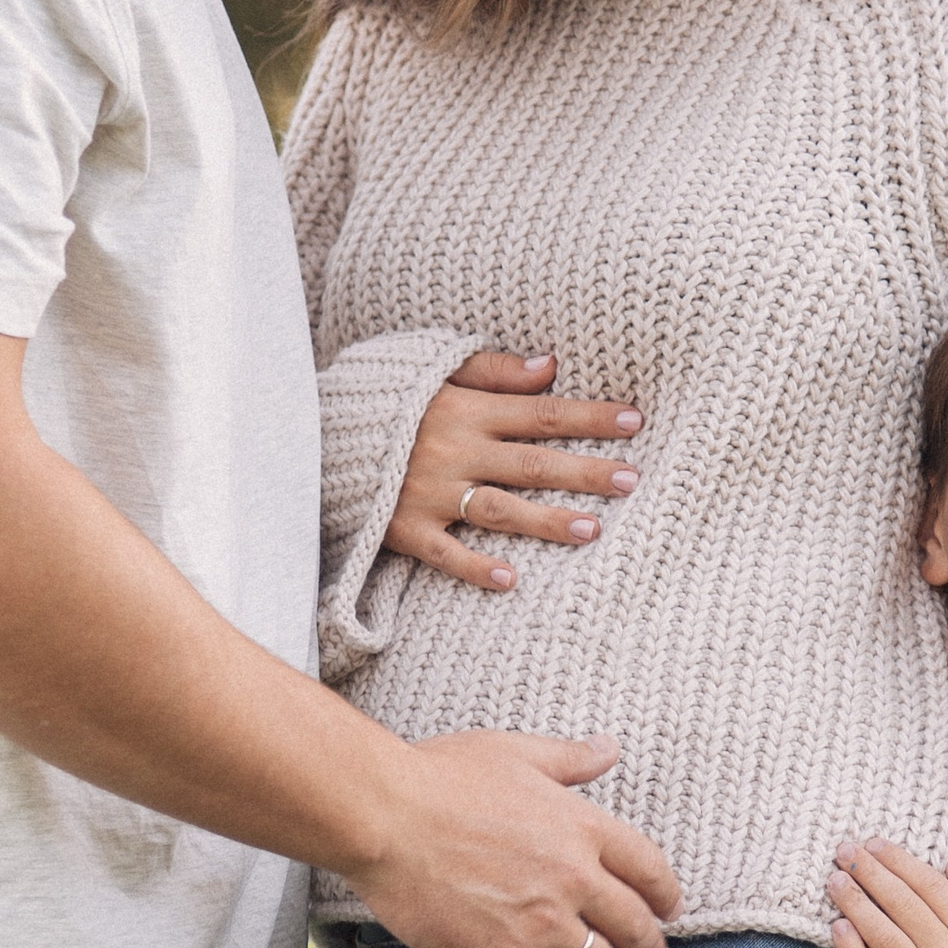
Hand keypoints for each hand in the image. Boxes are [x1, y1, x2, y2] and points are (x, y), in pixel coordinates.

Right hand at [342, 729, 682, 947]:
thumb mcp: (514, 752)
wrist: (384, 816)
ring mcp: (540, 923)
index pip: (648, 869)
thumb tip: (609, 748)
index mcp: (582, 825)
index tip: (669, 911)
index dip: (666, 896)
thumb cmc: (441, 776)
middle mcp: (573, 877)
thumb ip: (568, 758)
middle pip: (634, 926)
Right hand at [385, 352, 643, 590]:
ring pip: (498, 509)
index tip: (636, 421)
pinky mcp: (403, 527)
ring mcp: (430, 493)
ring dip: (545, 520)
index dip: (590, 417)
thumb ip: (493, 370)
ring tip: (591, 530)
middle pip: (532, 462)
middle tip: (631, 481)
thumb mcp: (433, 367)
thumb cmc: (382, 396)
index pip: (542, 412)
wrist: (310, 429)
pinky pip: (443, 552)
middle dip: (584, 471)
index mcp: (466, 408)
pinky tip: (510, 580)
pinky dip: (474, 566)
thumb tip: (551, 366)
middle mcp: (455, 451)